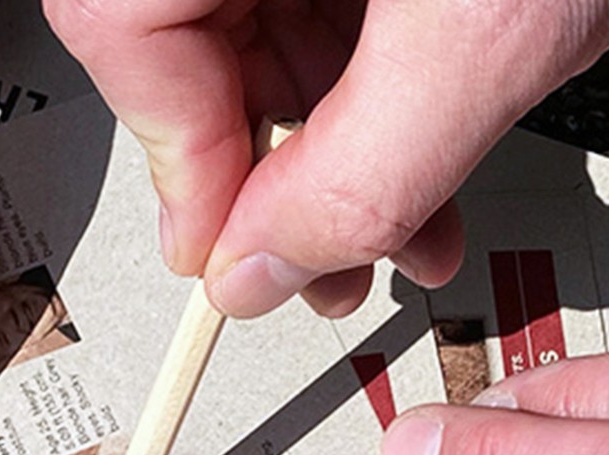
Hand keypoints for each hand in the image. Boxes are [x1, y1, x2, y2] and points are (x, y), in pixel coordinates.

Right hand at [43, 0, 608, 317]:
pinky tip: (434, 154)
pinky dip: (380, 92)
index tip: (238, 260)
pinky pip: (332, 6)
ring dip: (337, 151)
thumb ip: (360, 171)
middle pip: (190, 38)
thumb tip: (259, 273)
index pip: (125, 27)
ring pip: (266, 29)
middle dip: (276, 172)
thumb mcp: (483, 34)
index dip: (180, 160)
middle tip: (328, 264)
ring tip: (411, 231)